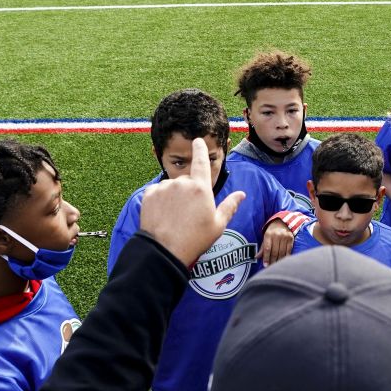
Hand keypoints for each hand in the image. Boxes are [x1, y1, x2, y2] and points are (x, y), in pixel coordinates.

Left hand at [140, 137, 243, 265]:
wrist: (164, 250)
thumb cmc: (195, 239)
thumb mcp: (218, 224)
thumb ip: (230, 206)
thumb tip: (241, 194)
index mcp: (201, 188)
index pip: (201, 162)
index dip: (200, 149)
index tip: (198, 140)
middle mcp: (181, 183)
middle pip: (187, 181)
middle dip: (188, 192)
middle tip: (188, 214)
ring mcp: (163, 188)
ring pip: (171, 187)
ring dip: (174, 196)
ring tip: (175, 217)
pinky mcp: (149, 195)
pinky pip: (157, 192)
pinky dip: (160, 200)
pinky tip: (164, 215)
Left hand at [258, 219, 293, 266]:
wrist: (282, 222)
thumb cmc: (271, 232)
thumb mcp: (265, 237)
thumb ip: (262, 248)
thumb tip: (256, 257)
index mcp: (268, 234)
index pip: (267, 248)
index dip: (266, 258)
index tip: (265, 265)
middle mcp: (277, 235)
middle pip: (275, 251)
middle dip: (272, 260)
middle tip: (271, 267)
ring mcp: (284, 236)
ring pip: (282, 252)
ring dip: (279, 260)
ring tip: (276, 265)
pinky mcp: (291, 238)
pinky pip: (289, 250)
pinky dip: (286, 256)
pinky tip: (283, 261)